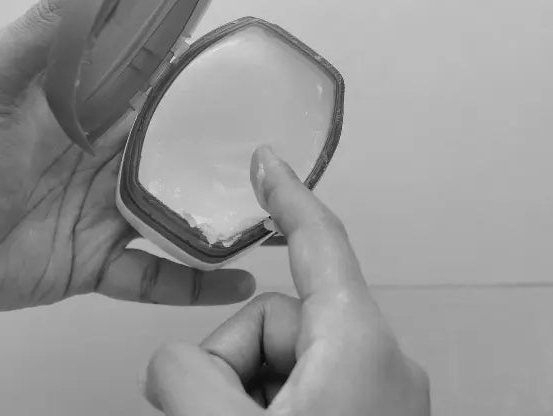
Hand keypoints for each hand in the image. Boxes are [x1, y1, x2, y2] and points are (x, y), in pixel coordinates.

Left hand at [0, 0, 255, 315]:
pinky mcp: (100, 264)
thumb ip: (50, 23)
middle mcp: (109, 157)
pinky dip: (199, 283)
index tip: (248, 59)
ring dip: (224, 212)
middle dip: (228, 144)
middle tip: (283, 143)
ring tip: (277, 212)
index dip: (200, 68)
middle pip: (180, 147)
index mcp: (92, 107)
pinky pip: (159, 276)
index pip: (157, 80)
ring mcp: (108, 212)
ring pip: (181, 209)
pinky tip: (241, 284)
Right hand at [142, 146, 430, 414]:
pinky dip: (268, 404)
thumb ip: (184, 373)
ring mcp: (378, 398)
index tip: (266, 161)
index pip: (321, 243)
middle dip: (232, 358)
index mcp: (362, 348)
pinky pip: (304, 387)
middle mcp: (382, 365)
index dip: (287, 197)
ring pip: (282, 357)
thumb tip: (170, 362)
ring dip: (244, 389)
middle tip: (212, 412)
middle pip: (277, 316)